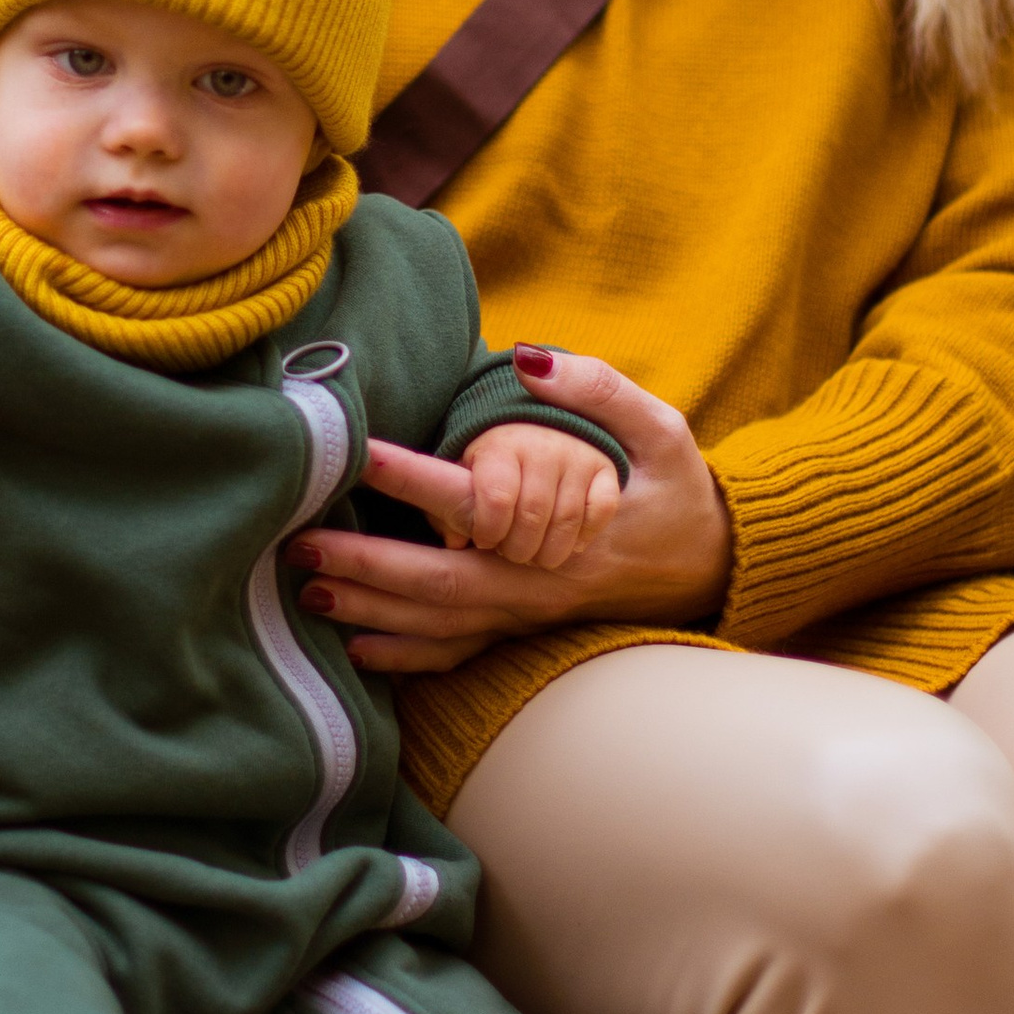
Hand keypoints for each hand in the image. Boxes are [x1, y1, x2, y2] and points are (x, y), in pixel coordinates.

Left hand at [290, 348, 733, 674]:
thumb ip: (597, 389)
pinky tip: (354, 648)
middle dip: (363, 566)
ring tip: (305, 588)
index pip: (475, 503)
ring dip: (368, 612)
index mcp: (567, 533)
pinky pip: (456, 656)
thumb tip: (527, 356)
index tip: (355, 452)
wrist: (716, 569)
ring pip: (436, 628)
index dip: (411, 479)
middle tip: (297, 541)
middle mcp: (538, 586)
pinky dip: (402, 657)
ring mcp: (528, 618)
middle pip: (435, 585)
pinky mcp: (524, 633)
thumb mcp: (661, 429)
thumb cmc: (682, 494)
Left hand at [456, 420, 621, 567]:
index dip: (488, 530)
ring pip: (567, 519)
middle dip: (517, 548)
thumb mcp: (462, 473)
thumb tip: (454, 541)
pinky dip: (586, 534)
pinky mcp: (605, 467)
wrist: (535, 429)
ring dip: (550, 551)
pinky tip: (570, 543)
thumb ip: (448, 502)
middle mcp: (543, 445)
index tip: (484, 540)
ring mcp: (578, 455)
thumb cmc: (492, 463)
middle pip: (533, 514)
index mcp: (500, 444)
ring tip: (534, 554)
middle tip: (509, 552)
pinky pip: (601, 510)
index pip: (496, 497)